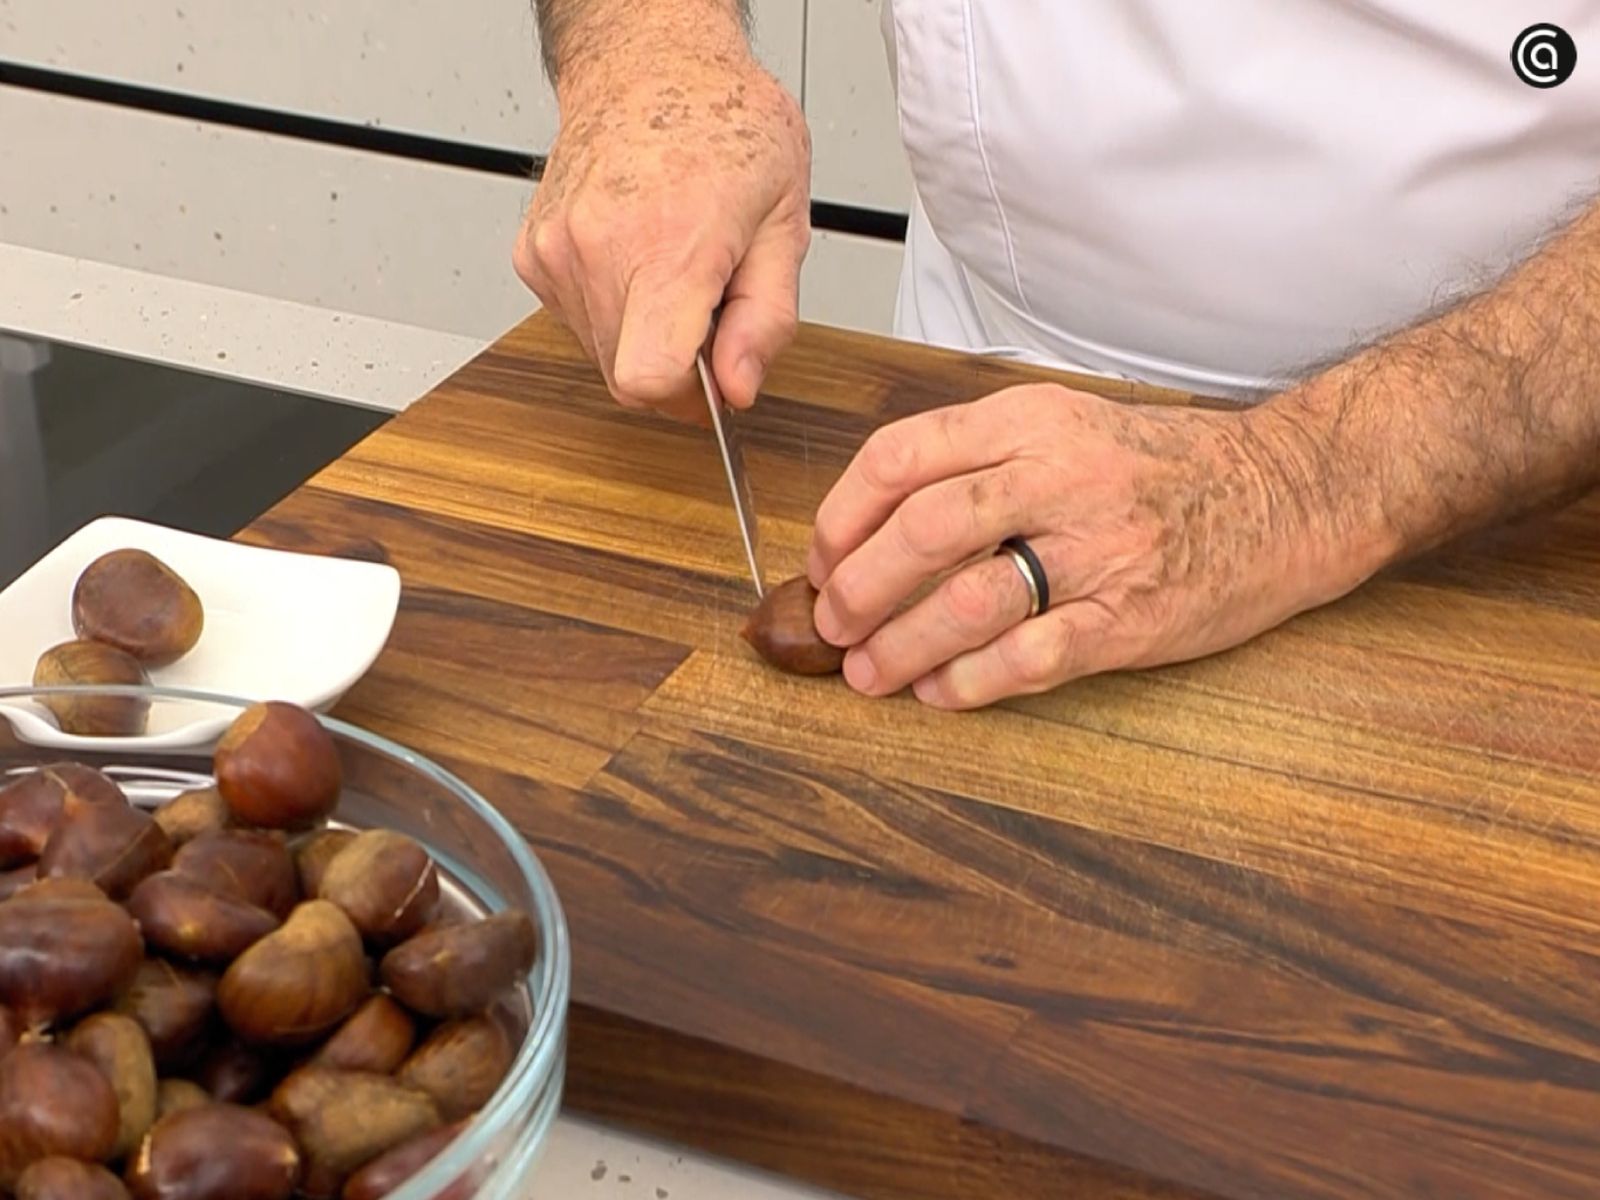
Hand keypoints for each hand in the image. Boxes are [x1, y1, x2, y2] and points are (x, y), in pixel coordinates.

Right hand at [514, 36, 810, 421]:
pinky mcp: (534, 254)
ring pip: (603, 355)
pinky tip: (638, 257)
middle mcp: (598, 248)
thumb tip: (737, 388)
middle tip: (709, 301)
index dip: (688, 398)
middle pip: (629, 378)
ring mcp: (556, 251)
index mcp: (668, 243)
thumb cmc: (724, 125)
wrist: (650, 63)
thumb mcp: (785, 220)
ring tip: (675, 267)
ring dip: (646, 334)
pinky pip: (579, 321)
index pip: (647, 379)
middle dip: (677, 362)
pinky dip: (614, 309)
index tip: (715, 374)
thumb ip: (766, 318)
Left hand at [806, 384, 1368, 708]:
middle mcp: (1060, 476)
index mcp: (1030, 421)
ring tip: (869, 673)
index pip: (901, 457)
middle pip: (923, 530)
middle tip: (831, 624)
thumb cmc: (1160, 467)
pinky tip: (939, 692)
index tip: (819, 558)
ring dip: (902, 644)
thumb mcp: (1065, 426)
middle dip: (857, 587)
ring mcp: (1099, 549)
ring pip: (969, 598)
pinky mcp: (1131, 618)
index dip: (841, 515)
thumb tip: (874, 530)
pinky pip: (1031, 656)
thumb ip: (977, 463)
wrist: (1286, 492)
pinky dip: (971, 681)